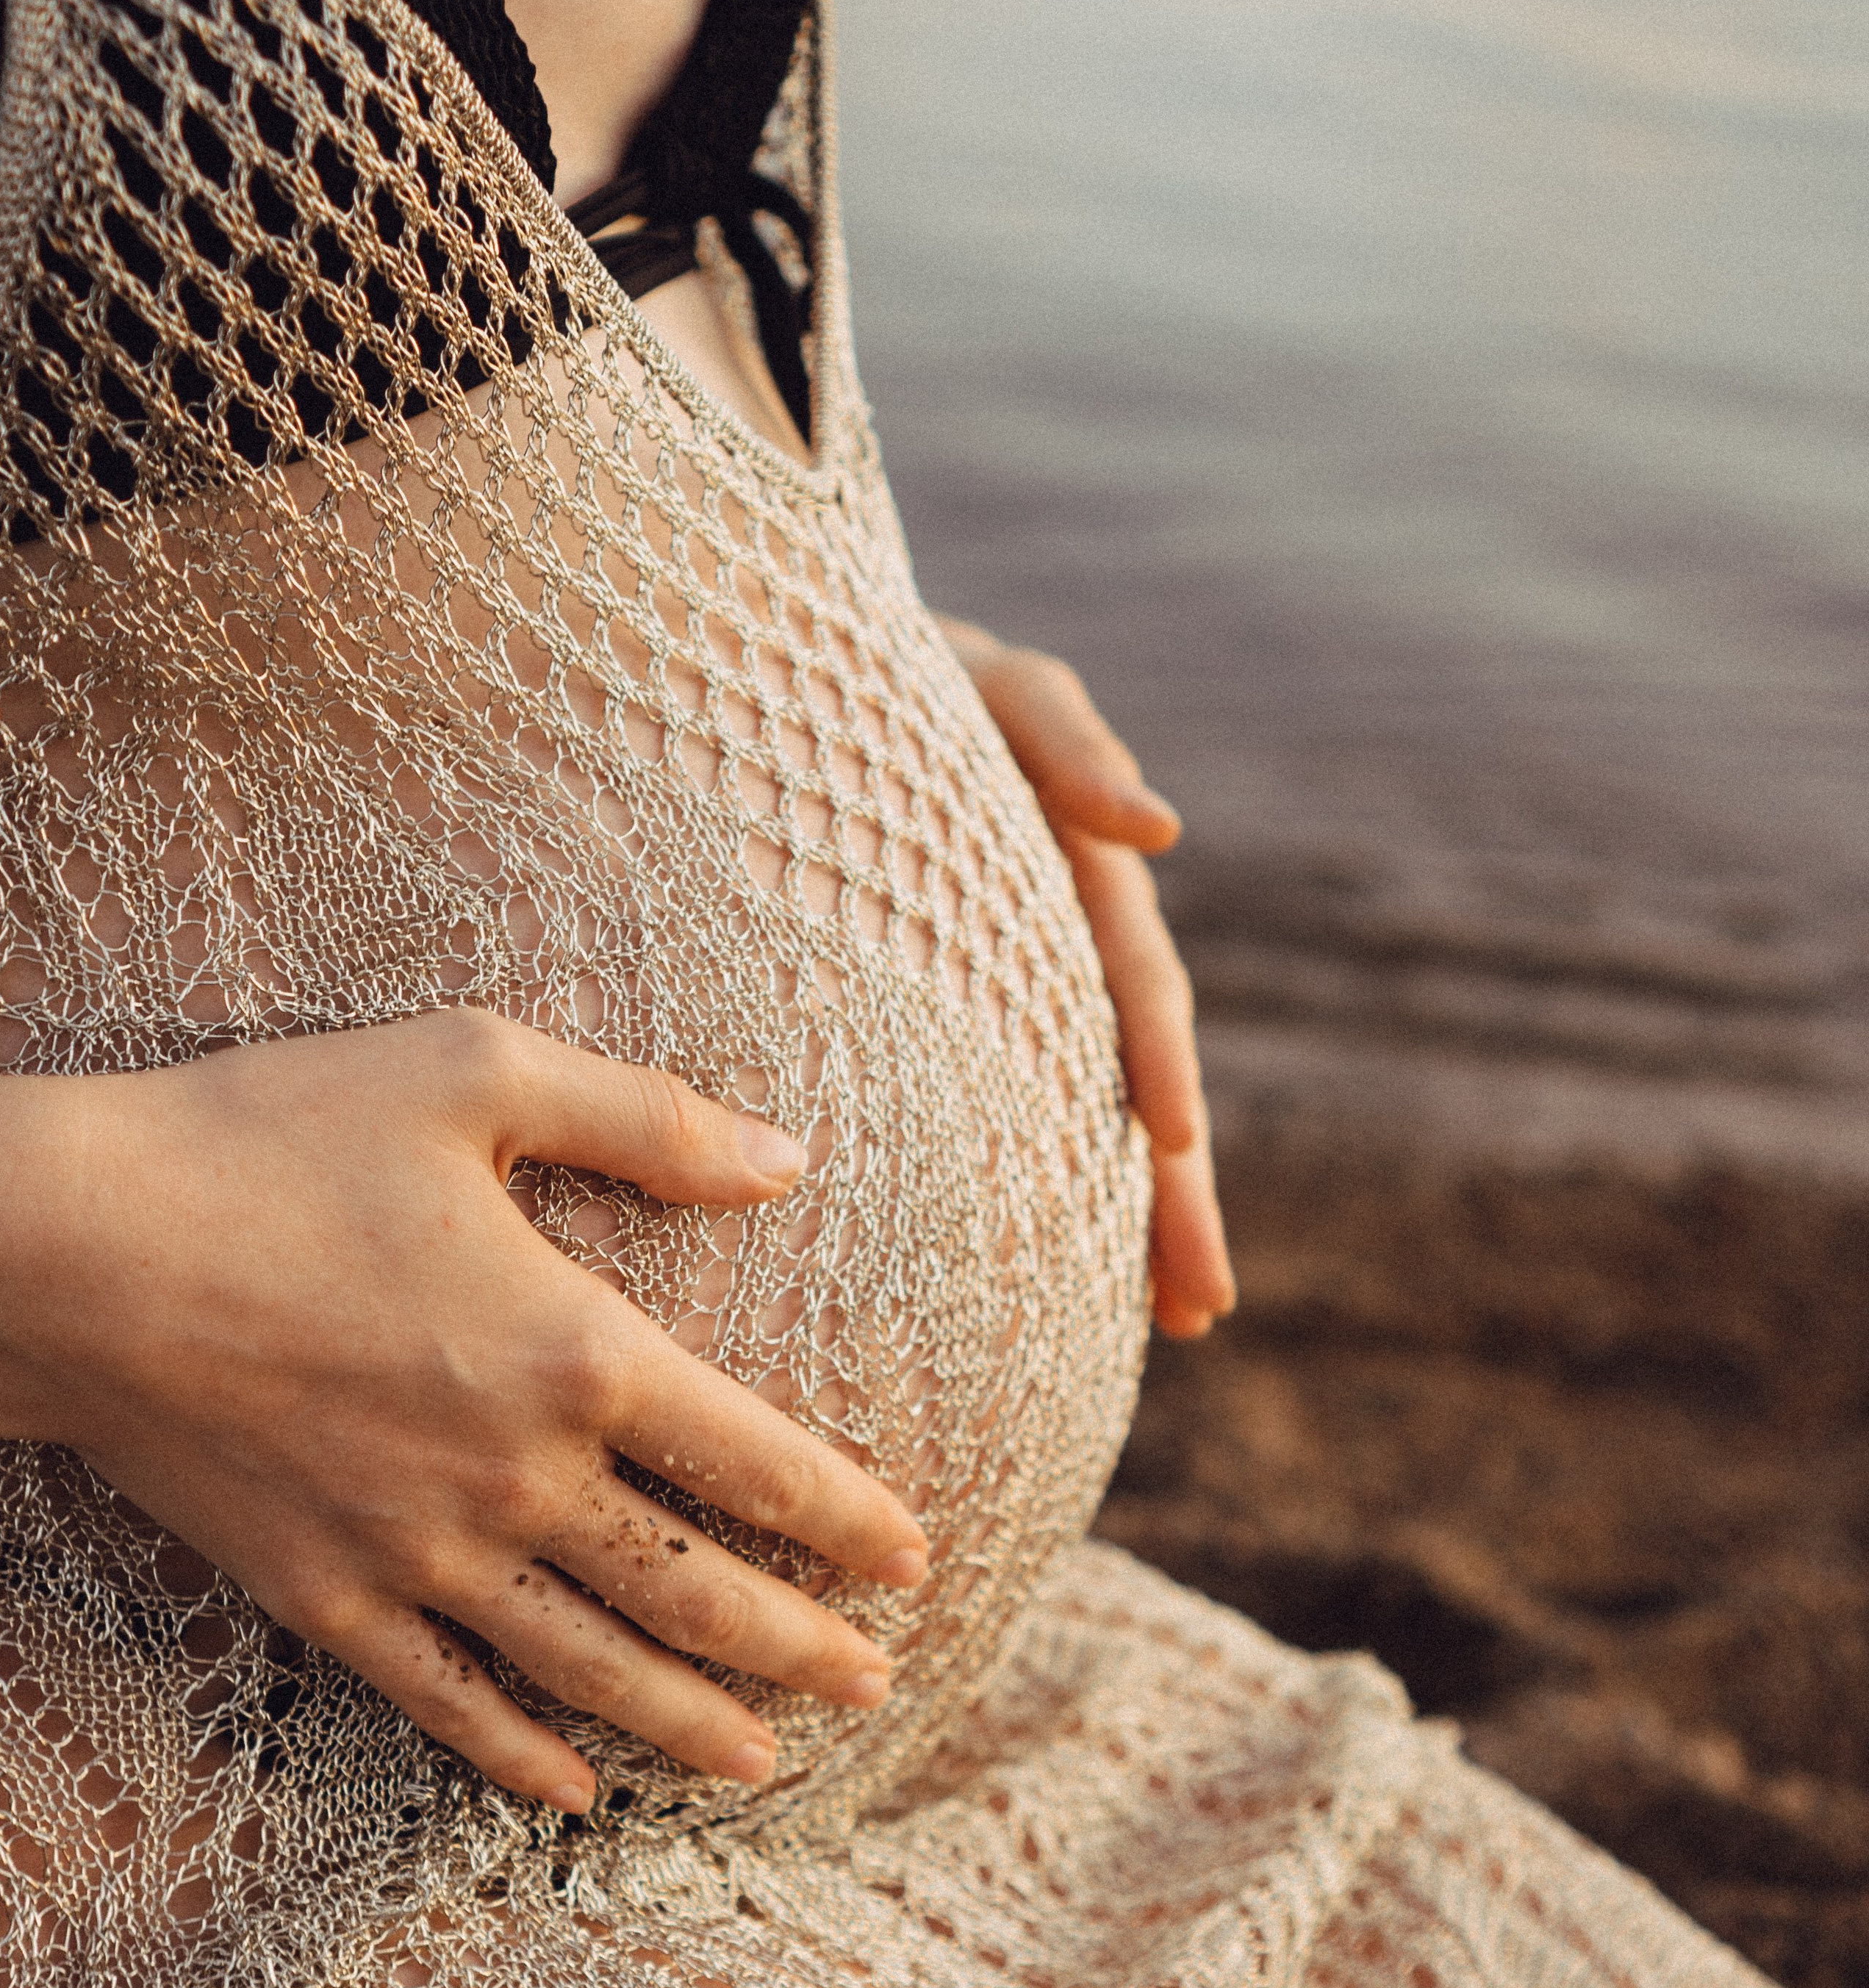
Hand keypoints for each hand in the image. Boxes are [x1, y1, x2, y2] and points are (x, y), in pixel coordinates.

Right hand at [0, 1013, 926, 1811]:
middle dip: (801, 1647)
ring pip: (593, 1670)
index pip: (761, 1464)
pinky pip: (450, 1699)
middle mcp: (518, 1477)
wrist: (66, 1248)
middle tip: (876, 1687)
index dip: (850, 1519)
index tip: (914, 1556)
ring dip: (691, 1723)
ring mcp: (421, 1554)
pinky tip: (575, 1791)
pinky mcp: (327, 1595)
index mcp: (575, 1351)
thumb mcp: (473, 1071)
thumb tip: (791, 1158)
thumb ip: (648, 1119)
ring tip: (767, 1762)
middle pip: (697, 1591)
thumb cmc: (268, 1137)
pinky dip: (522, 1753)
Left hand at [939, 618, 1234, 1338]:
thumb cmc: (890, 666)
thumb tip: (1161, 830)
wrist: (786, 678)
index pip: (1136, 982)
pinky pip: (1013, 1116)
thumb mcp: (986, 682)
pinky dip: (1049, 1195)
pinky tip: (1060, 1282)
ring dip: (1132, 1218)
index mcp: (1074, 866)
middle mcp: (1061, 938)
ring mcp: (1013, 983)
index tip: (1174, 1153)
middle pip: (1132, 1078)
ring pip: (1083, 1113)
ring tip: (1172, 1321)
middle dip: (1172, 1194)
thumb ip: (1066, 740)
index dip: (1160, 1064)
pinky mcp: (954, 1019)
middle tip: (1201, 1306)